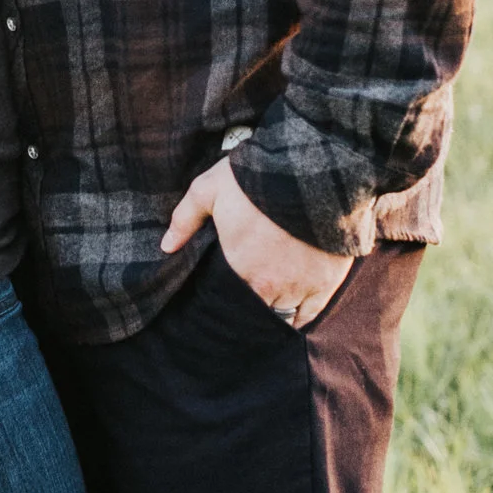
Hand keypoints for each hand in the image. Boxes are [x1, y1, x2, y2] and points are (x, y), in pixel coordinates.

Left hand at [161, 159, 353, 328]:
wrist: (311, 171)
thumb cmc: (256, 178)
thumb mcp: (209, 189)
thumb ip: (185, 219)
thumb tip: (166, 246)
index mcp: (238, 270)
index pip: (224, 304)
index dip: (221, 307)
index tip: (218, 304)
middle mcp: (268, 287)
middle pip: (253, 315)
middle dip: (245, 315)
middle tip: (239, 313)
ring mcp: (300, 288)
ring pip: (282, 318)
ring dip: (272, 317)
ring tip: (265, 315)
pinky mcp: (325, 283)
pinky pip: (311, 315)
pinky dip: (300, 320)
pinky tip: (292, 321)